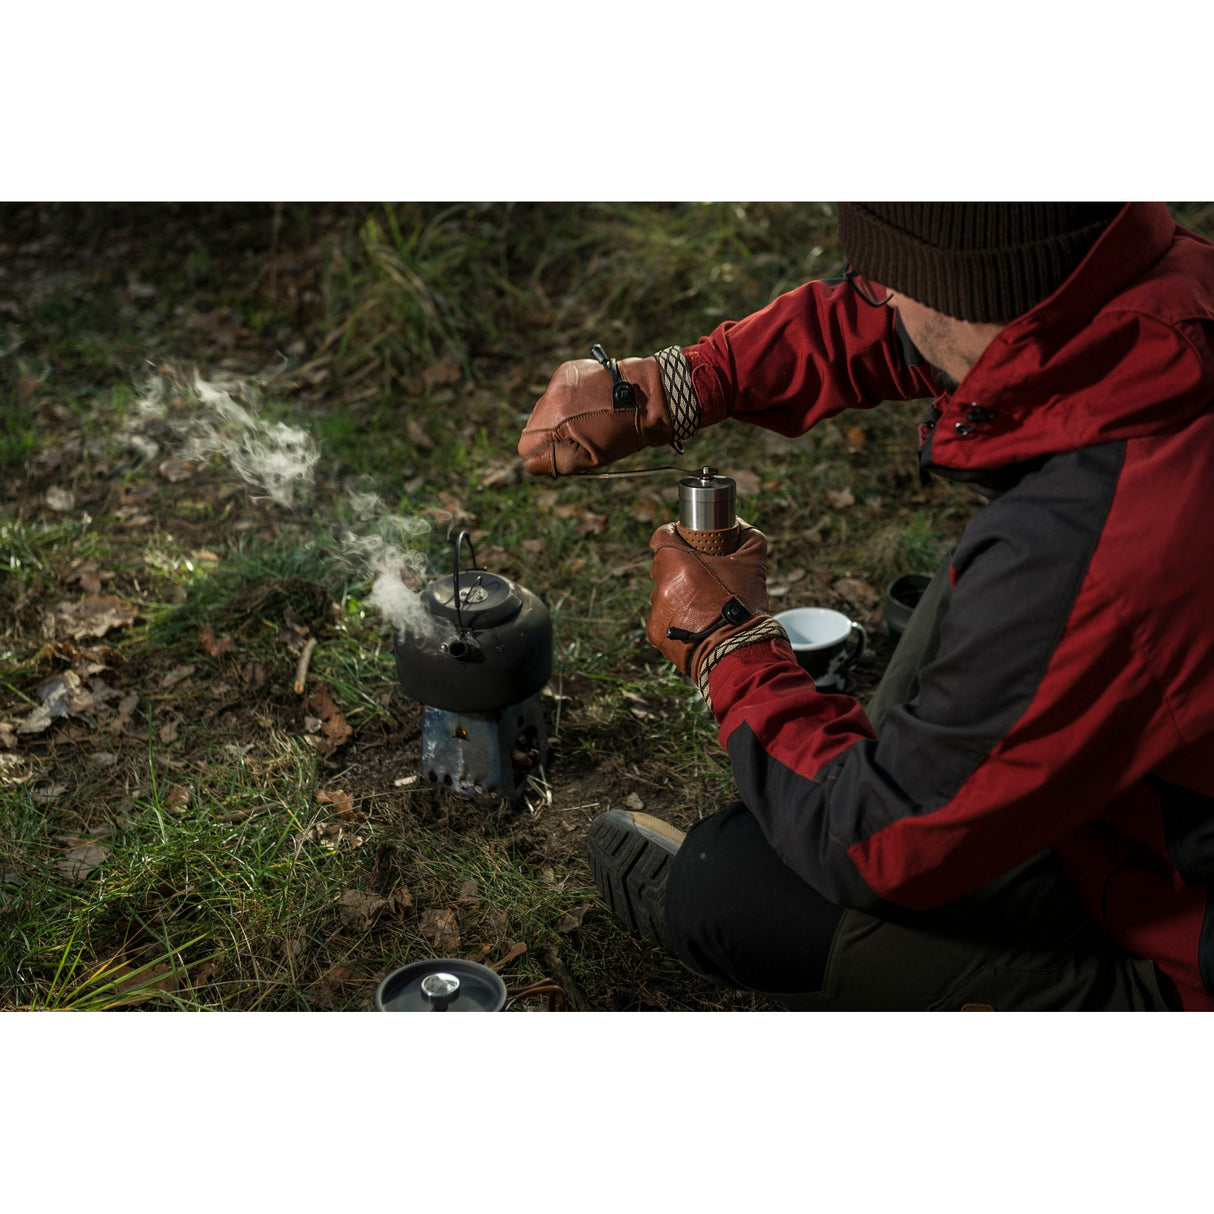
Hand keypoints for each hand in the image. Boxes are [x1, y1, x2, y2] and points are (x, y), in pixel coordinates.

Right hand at [518, 354, 672, 476]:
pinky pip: (556, 393)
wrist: (649, 396)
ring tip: (587, 421)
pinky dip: (567, 402)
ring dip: (559, 419)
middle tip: (580, 438)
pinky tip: (588, 404)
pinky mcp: (568, 370)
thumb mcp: (590, 458)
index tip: (563, 454)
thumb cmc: (622, 432)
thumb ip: (555, 462)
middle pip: (533, 426)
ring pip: (544, 410)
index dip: (542, 455)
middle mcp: (552, 395)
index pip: (525, 445)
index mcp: (555, 418)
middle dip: (551, 437)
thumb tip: (530, 462)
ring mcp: (559, 380)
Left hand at [646, 521, 770, 678]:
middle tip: (702, 577)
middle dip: (679, 568)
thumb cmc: (743, 605)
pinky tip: (695, 623)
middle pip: (663, 566)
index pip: (662, 536)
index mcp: (676, 560)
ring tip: (701, 605)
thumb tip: (741, 526)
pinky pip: (662, 618)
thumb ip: (748, 537)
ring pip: (662, 593)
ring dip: (676, 595)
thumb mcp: (753, 564)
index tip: (686, 541)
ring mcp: (656, 609)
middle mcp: (661, 584)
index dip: (674, 535)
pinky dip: (674, 619)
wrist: (737, 651)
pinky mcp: (654, 632)